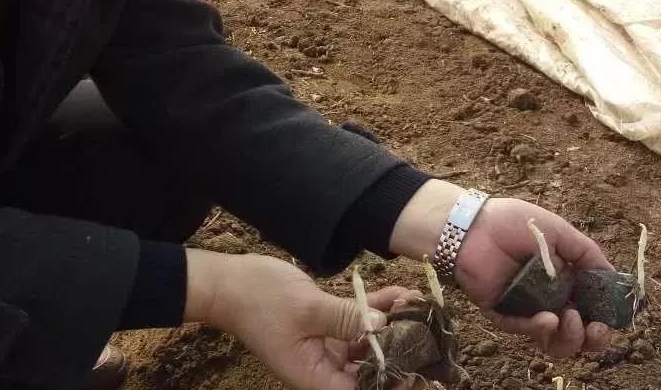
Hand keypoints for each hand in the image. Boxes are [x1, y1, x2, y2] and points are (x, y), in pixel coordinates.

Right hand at [185, 249, 412, 389]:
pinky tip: (400, 294)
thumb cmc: (259, 299)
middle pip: (370, 372)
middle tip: (431, 333)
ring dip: (393, 327)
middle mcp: (323, 368)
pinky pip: (358, 322)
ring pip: (369, 344)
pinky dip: (377, 310)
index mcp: (315, 377)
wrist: (230, 281)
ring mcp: (326, 346)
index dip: (391, 384)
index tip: (421, 370)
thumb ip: (347, 319)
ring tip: (420, 307)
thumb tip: (383, 328)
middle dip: (400, 353)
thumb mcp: (307, 309)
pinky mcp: (326, 324)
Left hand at [390, 181, 613, 357]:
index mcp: (565, 280)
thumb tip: (614, 277)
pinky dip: (537, 330)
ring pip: (553, 342)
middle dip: (590, 338)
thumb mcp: (559, 231)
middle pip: (577, 333)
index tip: (609, 319)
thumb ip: (587, 253)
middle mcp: (549, 298)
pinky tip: (547, 320)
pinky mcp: (502, 315)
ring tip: (568, 319)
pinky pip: (522, 331)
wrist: (474, 223)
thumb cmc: (515, 222)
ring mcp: (526, 309)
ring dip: (567, 339)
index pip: (591, 309)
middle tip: (593, 329)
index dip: (604, 319)